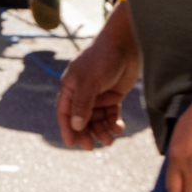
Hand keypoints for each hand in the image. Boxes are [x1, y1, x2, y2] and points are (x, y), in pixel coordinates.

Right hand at [56, 33, 139, 150]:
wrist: (126, 44)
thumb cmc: (102, 58)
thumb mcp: (89, 82)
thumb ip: (82, 104)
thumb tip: (76, 126)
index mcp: (70, 86)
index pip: (65, 112)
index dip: (67, 128)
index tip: (71, 143)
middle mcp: (82, 92)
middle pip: (81, 119)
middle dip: (86, 133)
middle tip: (91, 147)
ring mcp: (98, 94)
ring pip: (97, 119)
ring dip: (102, 130)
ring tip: (110, 140)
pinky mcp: (113, 95)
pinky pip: (111, 114)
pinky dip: (114, 122)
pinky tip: (119, 128)